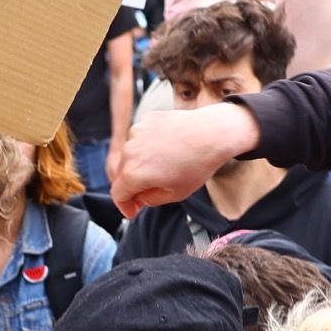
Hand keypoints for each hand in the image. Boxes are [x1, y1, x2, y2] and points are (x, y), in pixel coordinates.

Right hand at [108, 101, 263, 215]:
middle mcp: (129, 151)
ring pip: (130, 155)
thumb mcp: (175, 194)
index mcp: (133, 173)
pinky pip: (140, 139)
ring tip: (164, 167)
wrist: (213, 133)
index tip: (133, 210)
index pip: (118, 194)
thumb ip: (149, 200)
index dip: (124, 206)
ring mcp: (136, 133)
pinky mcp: (146, 120)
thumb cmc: (197, 164)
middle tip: (149, 192)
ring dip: (140, 164)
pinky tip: (167, 150)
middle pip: (121, 174)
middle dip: (132, 186)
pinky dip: (147, 147)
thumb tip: (138, 199)